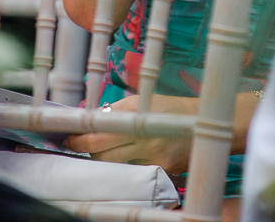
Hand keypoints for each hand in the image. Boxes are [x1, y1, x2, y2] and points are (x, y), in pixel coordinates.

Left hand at [65, 94, 192, 174]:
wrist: (204, 124)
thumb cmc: (168, 110)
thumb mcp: (142, 102)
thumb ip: (115, 111)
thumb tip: (88, 121)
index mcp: (136, 110)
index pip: (97, 125)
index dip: (79, 135)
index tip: (70, 137)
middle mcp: (142, 131)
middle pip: (99, 148)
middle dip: (84, 149)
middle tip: (75, 146)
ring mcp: (151, 153)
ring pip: (111, 164)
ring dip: (100, 160)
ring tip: (100, 153)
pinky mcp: (159, 168)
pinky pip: (130, 172)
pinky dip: (122, 168)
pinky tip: (120, 162)